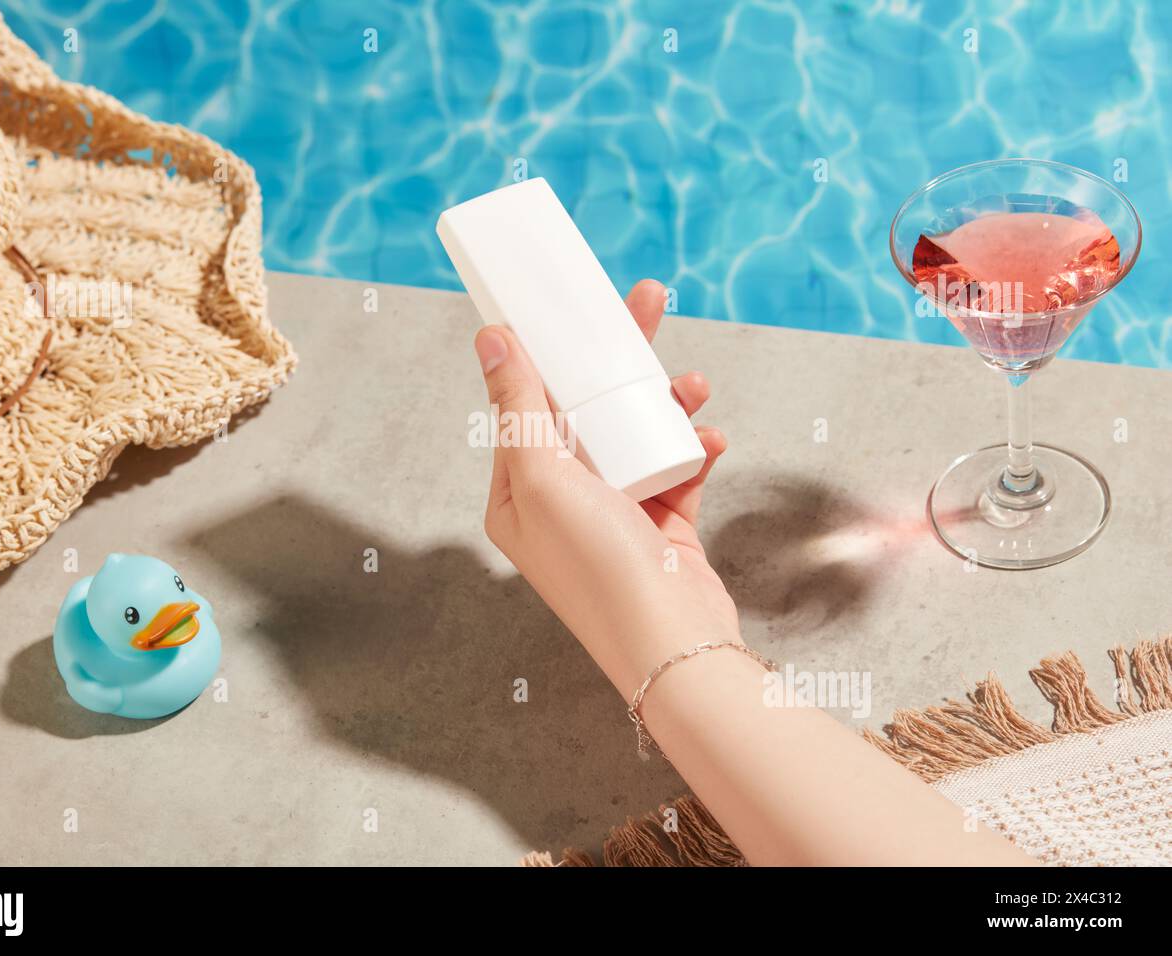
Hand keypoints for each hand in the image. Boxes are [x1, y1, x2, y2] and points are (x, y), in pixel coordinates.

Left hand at [472, 279, 740, 698]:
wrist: (672, 643)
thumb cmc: (597, 566)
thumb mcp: (543, 477)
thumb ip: (517, 406)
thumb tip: (489, 338)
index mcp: (518, 494)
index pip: (528, 406)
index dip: (551, 352)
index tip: (574, 306)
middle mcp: (561, 502)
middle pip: (587, 409)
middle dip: (620, 358)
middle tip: (648, 301)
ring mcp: (613, 513)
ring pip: (637, 432)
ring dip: (667, 402)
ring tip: (695, 383)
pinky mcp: (662, 525)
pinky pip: (677, 467)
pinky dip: (695, 447)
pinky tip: (711, 438)